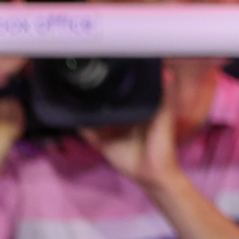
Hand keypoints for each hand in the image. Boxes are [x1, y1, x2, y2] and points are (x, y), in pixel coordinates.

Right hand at [82, 71, 182, 194]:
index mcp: (139, 110)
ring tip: (75, 90)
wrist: (153, 173)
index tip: (110, 64)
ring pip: (96, 116)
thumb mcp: (164, 117)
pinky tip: (72, 114)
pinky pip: (89, 132)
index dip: (119, 80)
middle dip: (100, 92)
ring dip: (87, 107)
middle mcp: (124, 118)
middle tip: (87, 75)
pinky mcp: (103, 143)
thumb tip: (166, 71)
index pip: (126, 92)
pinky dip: (81, 125)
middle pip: (109, 102)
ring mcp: (112, 130)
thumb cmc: (162, 144)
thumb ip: (165, 96)